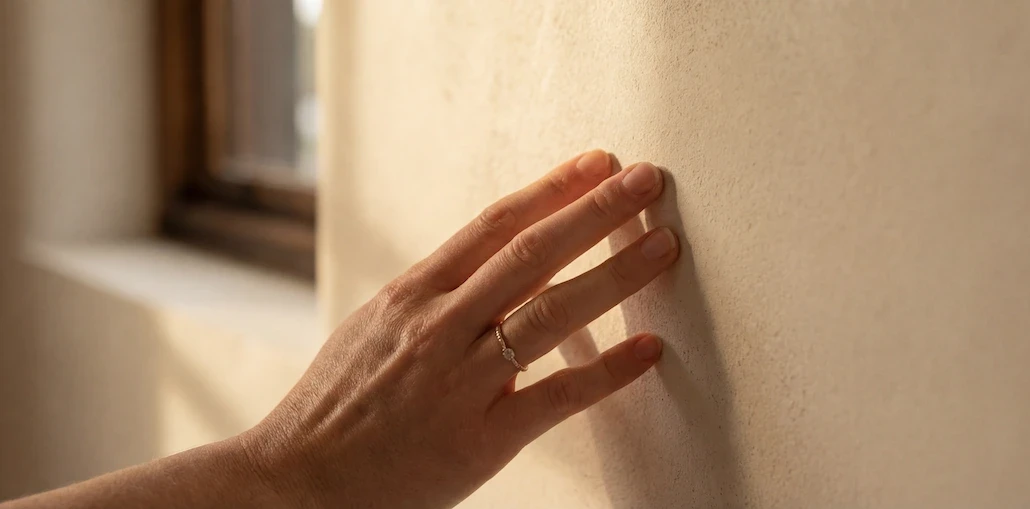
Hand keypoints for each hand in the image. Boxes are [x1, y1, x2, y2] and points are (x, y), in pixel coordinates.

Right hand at [240, 151, 678, 507]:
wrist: (296, 482)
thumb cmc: (337, 405)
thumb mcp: (376, 326)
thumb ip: (435, 293)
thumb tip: (494, 258)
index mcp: (412, 294)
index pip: (494, 224)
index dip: (552, 188)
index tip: (597, 163)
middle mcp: (439, 326)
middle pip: (531, 253)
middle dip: (595, 211)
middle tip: (647, 180)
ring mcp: (461, 380)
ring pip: (551, 312)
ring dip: (614, 274)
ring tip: (663, 246)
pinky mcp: (480, 437)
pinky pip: (557, 396)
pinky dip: (608, 371)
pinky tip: (649, 351)